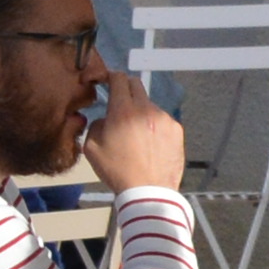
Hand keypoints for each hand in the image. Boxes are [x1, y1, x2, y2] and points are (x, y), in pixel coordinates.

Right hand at [84, 64, 188, 195]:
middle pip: (136, 85)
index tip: (108, 81)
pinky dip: (154, 126)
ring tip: (137, 135)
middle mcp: (146, 109)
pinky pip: (162, 120)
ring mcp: (164, 119)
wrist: (149, 192)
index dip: (111, 76)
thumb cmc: (118, 171)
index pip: (119, 79)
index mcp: (123, 111)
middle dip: (126, 89)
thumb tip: (105, 119)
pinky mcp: (176, 130)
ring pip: (149, 105)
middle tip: (120, 103)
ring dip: (141, 112)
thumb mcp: (92, 149)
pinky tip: (150, 144)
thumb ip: (95, 125)